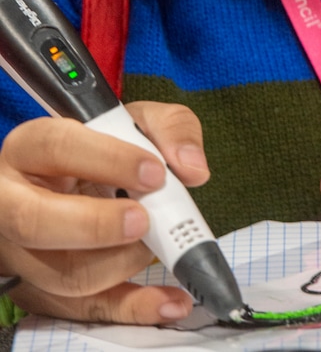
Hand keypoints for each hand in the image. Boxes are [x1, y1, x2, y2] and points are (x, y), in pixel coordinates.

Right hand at [0, 101, 209, 323]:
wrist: (85, 178)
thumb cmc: (107, 147)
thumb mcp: (138, 121)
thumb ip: (170, 129)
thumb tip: (191, 167)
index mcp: (32, 146)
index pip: (57, 147)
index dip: (108, 160)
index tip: (154, 172)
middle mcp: (14, 200)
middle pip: (34, 221)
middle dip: (96, 225)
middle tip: (143, 219)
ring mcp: (23, 252)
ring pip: (60, 274)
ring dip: (121, 263)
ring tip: (155, 243)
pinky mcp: (44, 291)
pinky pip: (84, 311)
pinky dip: (133, 308)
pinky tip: (170, 299)